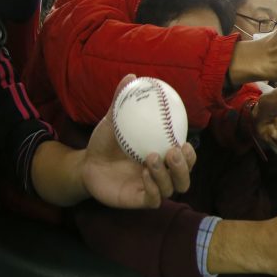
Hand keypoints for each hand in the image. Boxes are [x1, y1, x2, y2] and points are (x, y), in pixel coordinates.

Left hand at [80, 74, 196, 207]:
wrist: (85, 164)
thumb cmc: (104, 142)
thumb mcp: (113, 120)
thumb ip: (121, 100)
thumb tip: (131, 76)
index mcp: (163, 158)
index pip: (186, 159)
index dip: (191, 154)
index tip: (184, 141)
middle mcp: (161, 175)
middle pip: (185, 178)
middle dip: (184, 166)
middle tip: (172, 151)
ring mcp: (151, 189)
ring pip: (173, 189)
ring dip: (167, 175)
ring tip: (151, 158)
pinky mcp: (138, 201)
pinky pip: (154, 199)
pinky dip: (153, 188)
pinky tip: (143, 174)